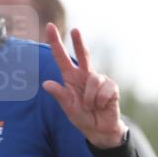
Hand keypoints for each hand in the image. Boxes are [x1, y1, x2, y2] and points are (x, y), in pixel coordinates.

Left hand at [41, 24, 127, 148]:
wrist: (100, 130)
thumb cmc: (83, 117)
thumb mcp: (68, 108)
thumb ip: (60, 95)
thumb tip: (46, 83)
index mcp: (70, 78)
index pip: (61, 57)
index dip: (56, 42)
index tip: (50, 26)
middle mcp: (85, 75)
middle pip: (82, 54)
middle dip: (78, 42)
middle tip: (75, 30)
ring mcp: (99, 80)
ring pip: (94, 79)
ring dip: (90, 97)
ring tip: (90, 106)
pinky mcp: (111, 87)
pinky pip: (105, 89)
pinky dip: (101, 100)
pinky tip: (102, 106)